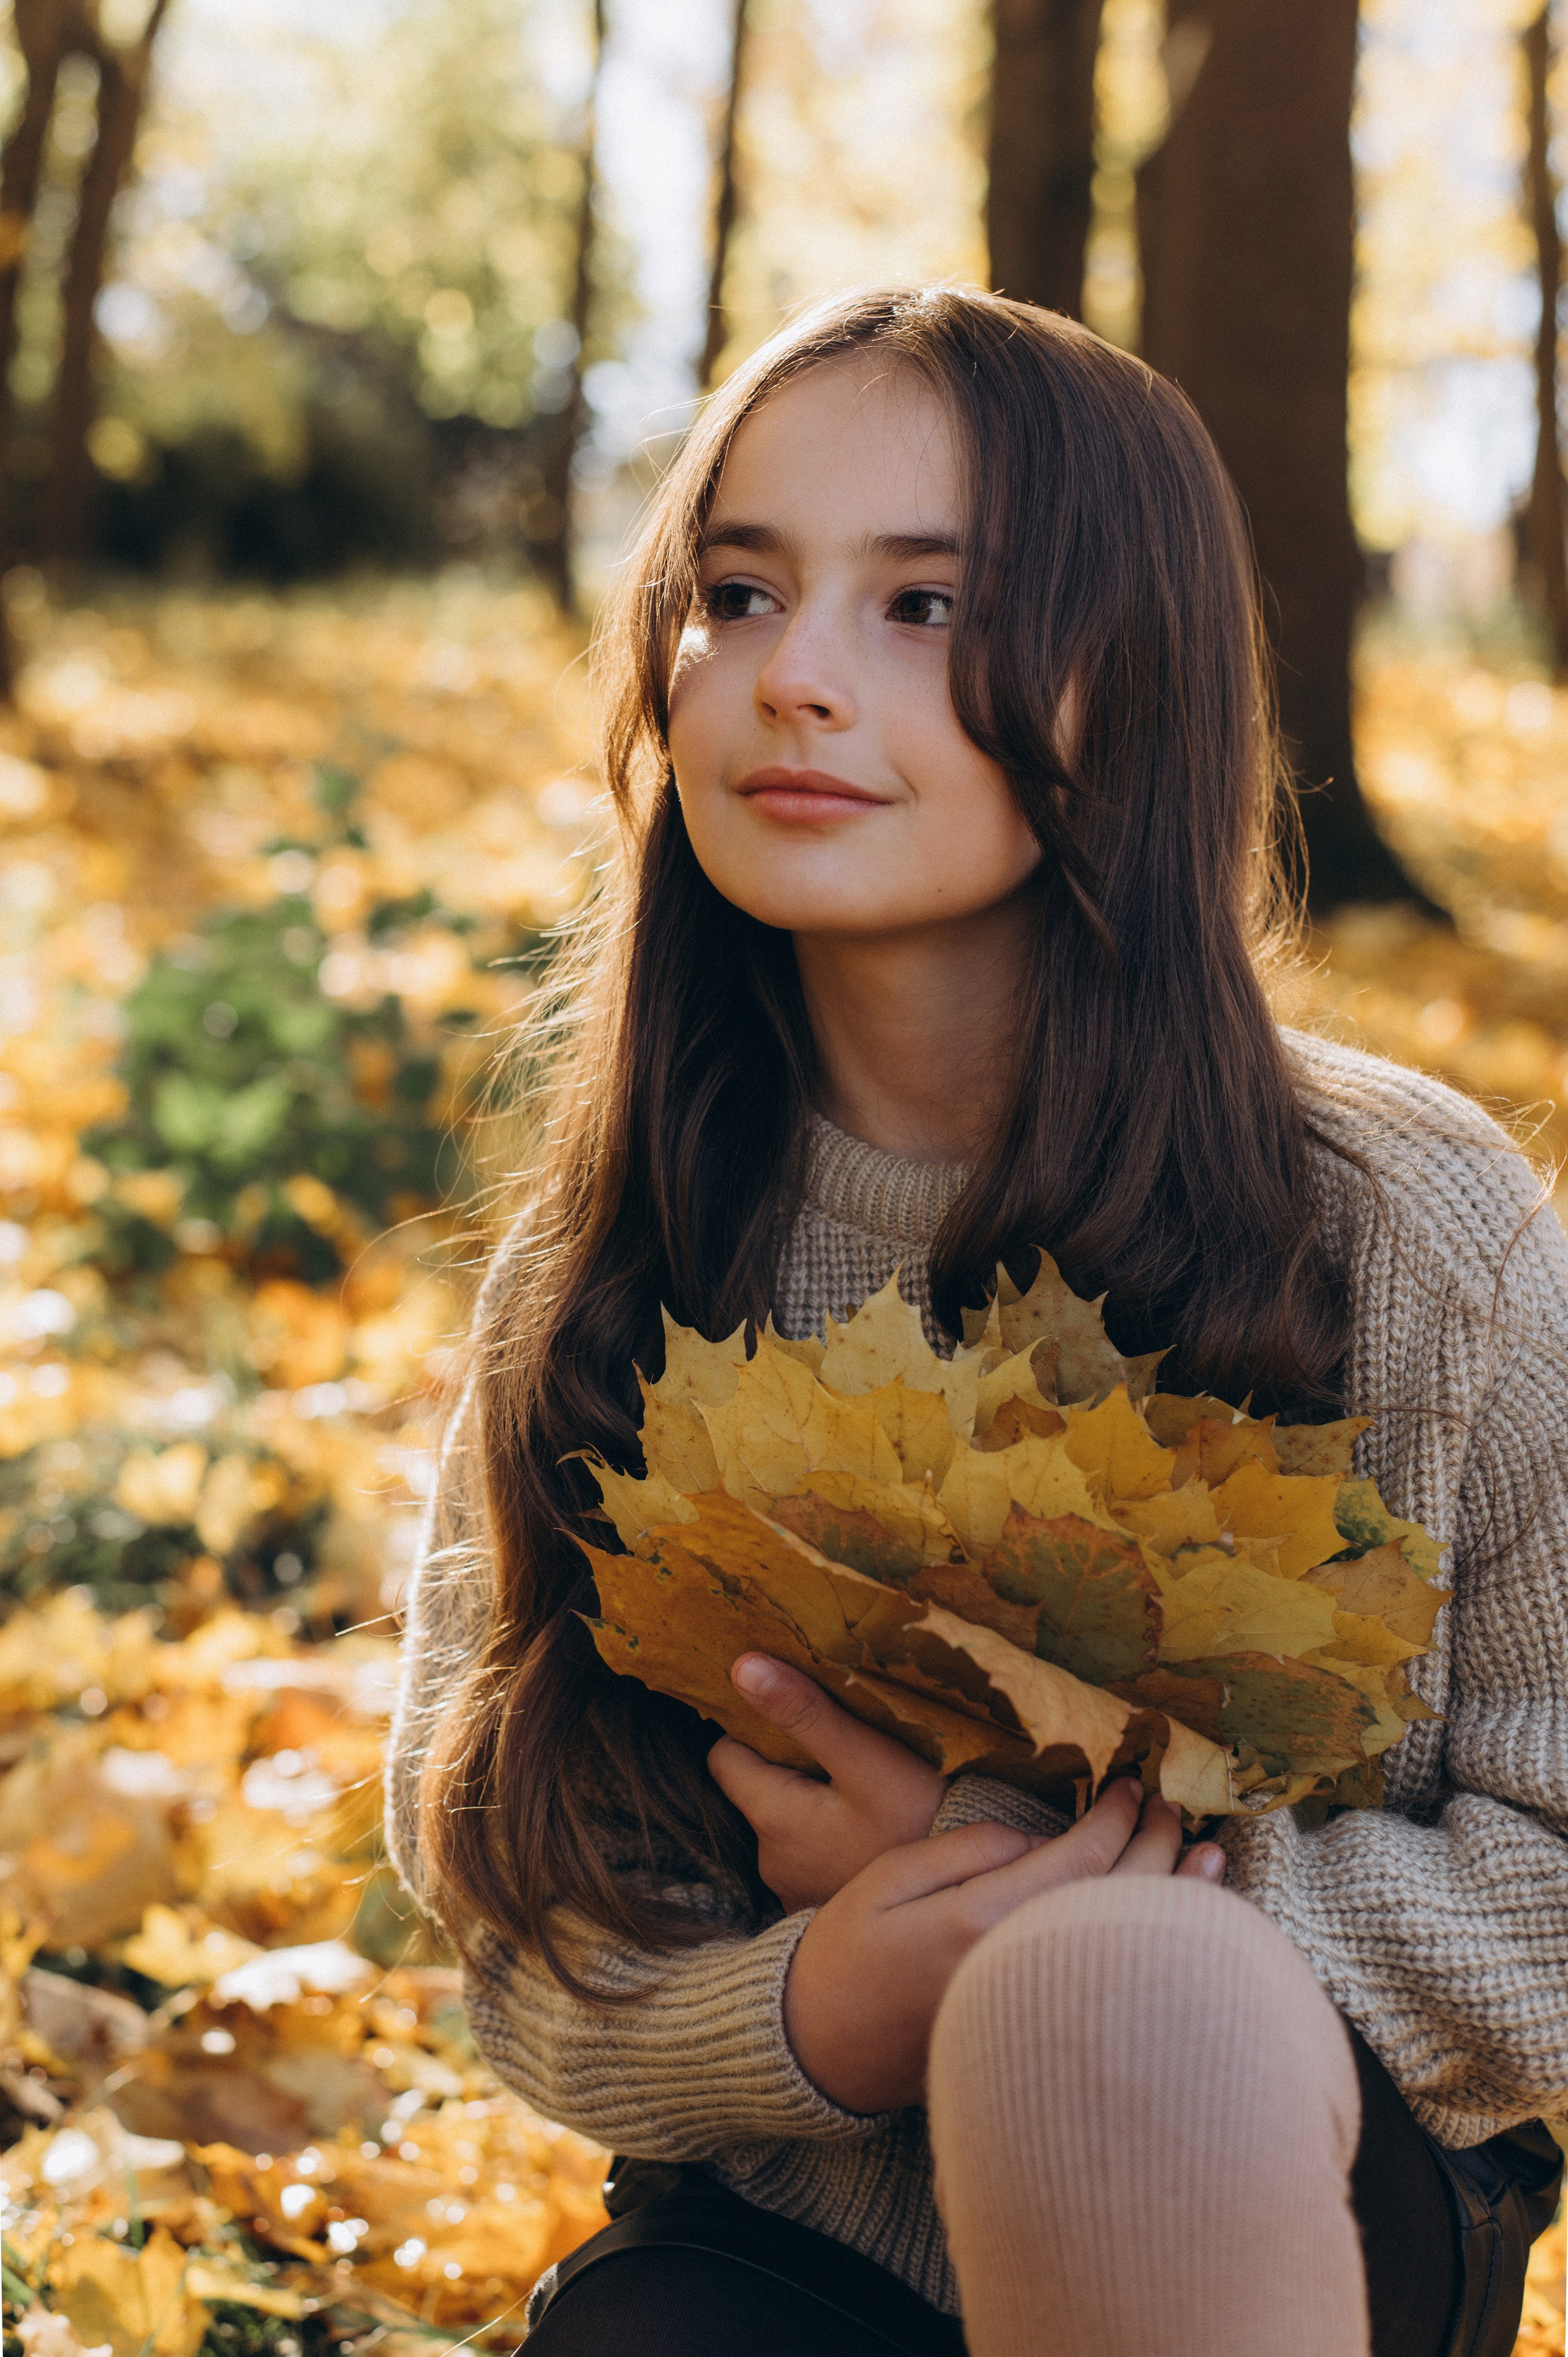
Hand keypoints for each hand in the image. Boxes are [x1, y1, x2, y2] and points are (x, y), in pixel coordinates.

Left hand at [708, 1653, 947, 1910]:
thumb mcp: (868, 1759)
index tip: (789, 1713)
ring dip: (808, 1803)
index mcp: (773, 1818)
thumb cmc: (922, 1824)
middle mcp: (771, 1861)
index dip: (749, 1729)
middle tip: (833, 1744)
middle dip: (783, 1765)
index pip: (724, 1759)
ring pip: (785, 1825)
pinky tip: (865, 1830)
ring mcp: (795, 1891)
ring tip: (855, 1786)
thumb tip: (743, 1667)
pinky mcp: (821, 1908)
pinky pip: (810, 1858)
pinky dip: (826, 1839)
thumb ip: (804, 1713)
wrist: (961, 1907)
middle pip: (756, 1791)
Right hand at [783, 1778, 1225, 2112]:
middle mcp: (1022, 1969)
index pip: (1078, 1859)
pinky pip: (1114, 1985)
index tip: (1133, 1784)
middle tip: (1176, 1807)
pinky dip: (1153, 1952)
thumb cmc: (846, 1954)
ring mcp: (1036, 2010)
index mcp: (981, 1921)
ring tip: (1210, 1858)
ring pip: (1126, 1948)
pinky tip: (1180, 1931)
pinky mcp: (1039, 2035)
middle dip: (1155, 1847)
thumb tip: (1037, 1838)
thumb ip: (967, 1851)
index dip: (1115, 1817)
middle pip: (1116, 1900)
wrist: (822, 2052)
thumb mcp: (888, 1879)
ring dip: (1174, 1901)